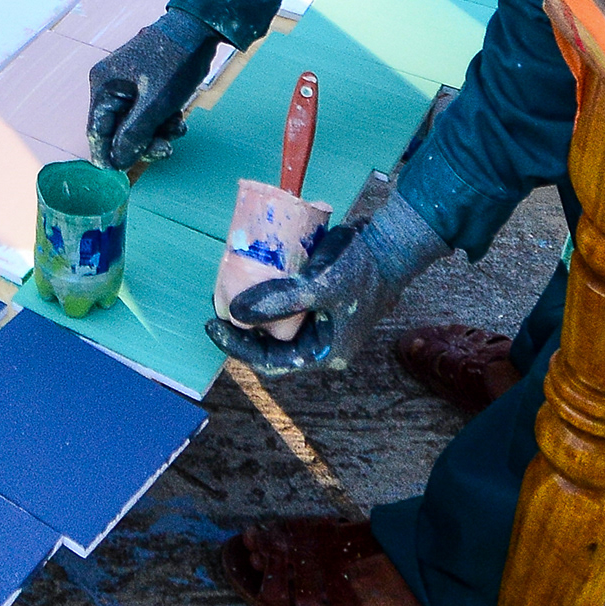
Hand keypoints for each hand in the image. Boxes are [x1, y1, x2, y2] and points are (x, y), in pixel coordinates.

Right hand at [86, 8, 219, 167]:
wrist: (200, 29)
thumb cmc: (174, 62)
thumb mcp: (155, 104)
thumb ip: (134, 135)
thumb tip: (117, 163)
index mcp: (104, 86)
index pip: (97, 130)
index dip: (106, 155)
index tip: (119, 175)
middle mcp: (111, 86)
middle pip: (118, 130)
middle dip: (142, 142)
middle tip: (165, 151)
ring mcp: (130, 87)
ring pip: (136, 125)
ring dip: (157, 133)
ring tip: (177, 129)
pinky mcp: (147, 88)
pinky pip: (148, 115)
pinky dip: (163, 122)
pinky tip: (179, 120)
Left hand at [210, 182, 446, 374]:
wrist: (392, 243)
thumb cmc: (362, 267)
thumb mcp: (319, 286)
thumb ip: (280, 301)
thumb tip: (236, 313)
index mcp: (323, 352)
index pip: (270, 361)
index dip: (238, 346)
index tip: (213, 324)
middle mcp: (320, 341)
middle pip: (271, 344)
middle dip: (242, 328)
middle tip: (217, 305)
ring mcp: (321, 321)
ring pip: (277, 323)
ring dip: (253, 310)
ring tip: (228, 291)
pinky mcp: (320, 300)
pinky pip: (287, 303)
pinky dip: (268, 293)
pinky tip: (250, 277)